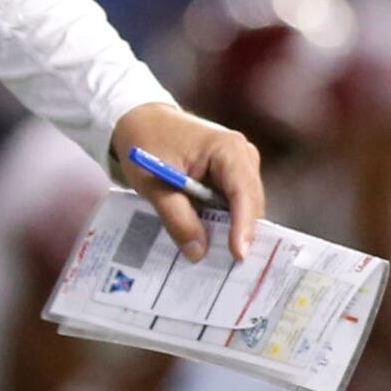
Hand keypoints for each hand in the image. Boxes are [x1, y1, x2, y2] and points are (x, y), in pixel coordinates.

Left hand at [109, 100, 264, 262]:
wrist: (140, 120)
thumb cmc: (146, 143)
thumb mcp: (155, 184)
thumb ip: (177, 218)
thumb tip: (198, 253)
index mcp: (227, 149)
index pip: (243, 192)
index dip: (243, 226)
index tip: (238, 254)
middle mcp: (242, 155)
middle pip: (250, 203)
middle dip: (241, 234)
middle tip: (231, 270)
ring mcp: (240, 165)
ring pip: (244, 208)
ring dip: (232, 231)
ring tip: (222, 262)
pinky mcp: (231, 176)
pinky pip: (233, 205)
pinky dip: (224, 223)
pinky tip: (214, 244)